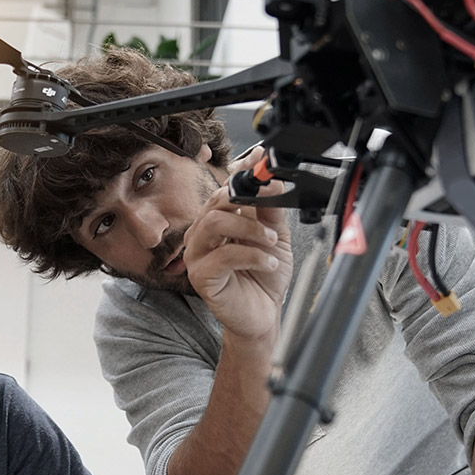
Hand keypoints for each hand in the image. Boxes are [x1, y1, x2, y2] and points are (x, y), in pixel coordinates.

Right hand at [182, 147, 293, 341]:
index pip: (225, 187)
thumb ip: (271, 211)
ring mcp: (198, 254)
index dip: (242, 170)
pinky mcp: (200, 276)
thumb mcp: (276, 238)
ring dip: (249, 228)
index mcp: (219, 220)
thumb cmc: (264, 279)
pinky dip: (251, 255)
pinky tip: (266, 263)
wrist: (263, 315)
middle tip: (271, 209)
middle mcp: (204, 234)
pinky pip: (223, 255)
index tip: (260, 159)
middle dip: (248, 200)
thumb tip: (272, 183)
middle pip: (217, 200)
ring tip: (271, 241)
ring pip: (214, 222)